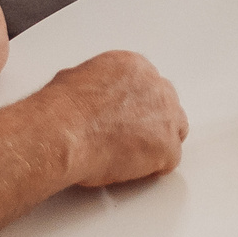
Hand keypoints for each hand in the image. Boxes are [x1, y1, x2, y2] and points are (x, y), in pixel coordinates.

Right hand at [36, 50, 186, 188]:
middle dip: (152, 123)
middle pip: (166, 106)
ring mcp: (166, 116)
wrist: (65, 130)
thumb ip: (97, 88)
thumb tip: (90, 101)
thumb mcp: (75, 80)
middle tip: (131, 139)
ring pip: (174, 131)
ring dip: (156, 144)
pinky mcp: (167, 146)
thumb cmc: (62, 110)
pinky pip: (169, 160)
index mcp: (134, 67)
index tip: (127, 118)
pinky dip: (152, 168)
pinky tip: (130, 169)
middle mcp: (155, 86)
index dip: (137, 107)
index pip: (148, 86)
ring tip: (130, 156)